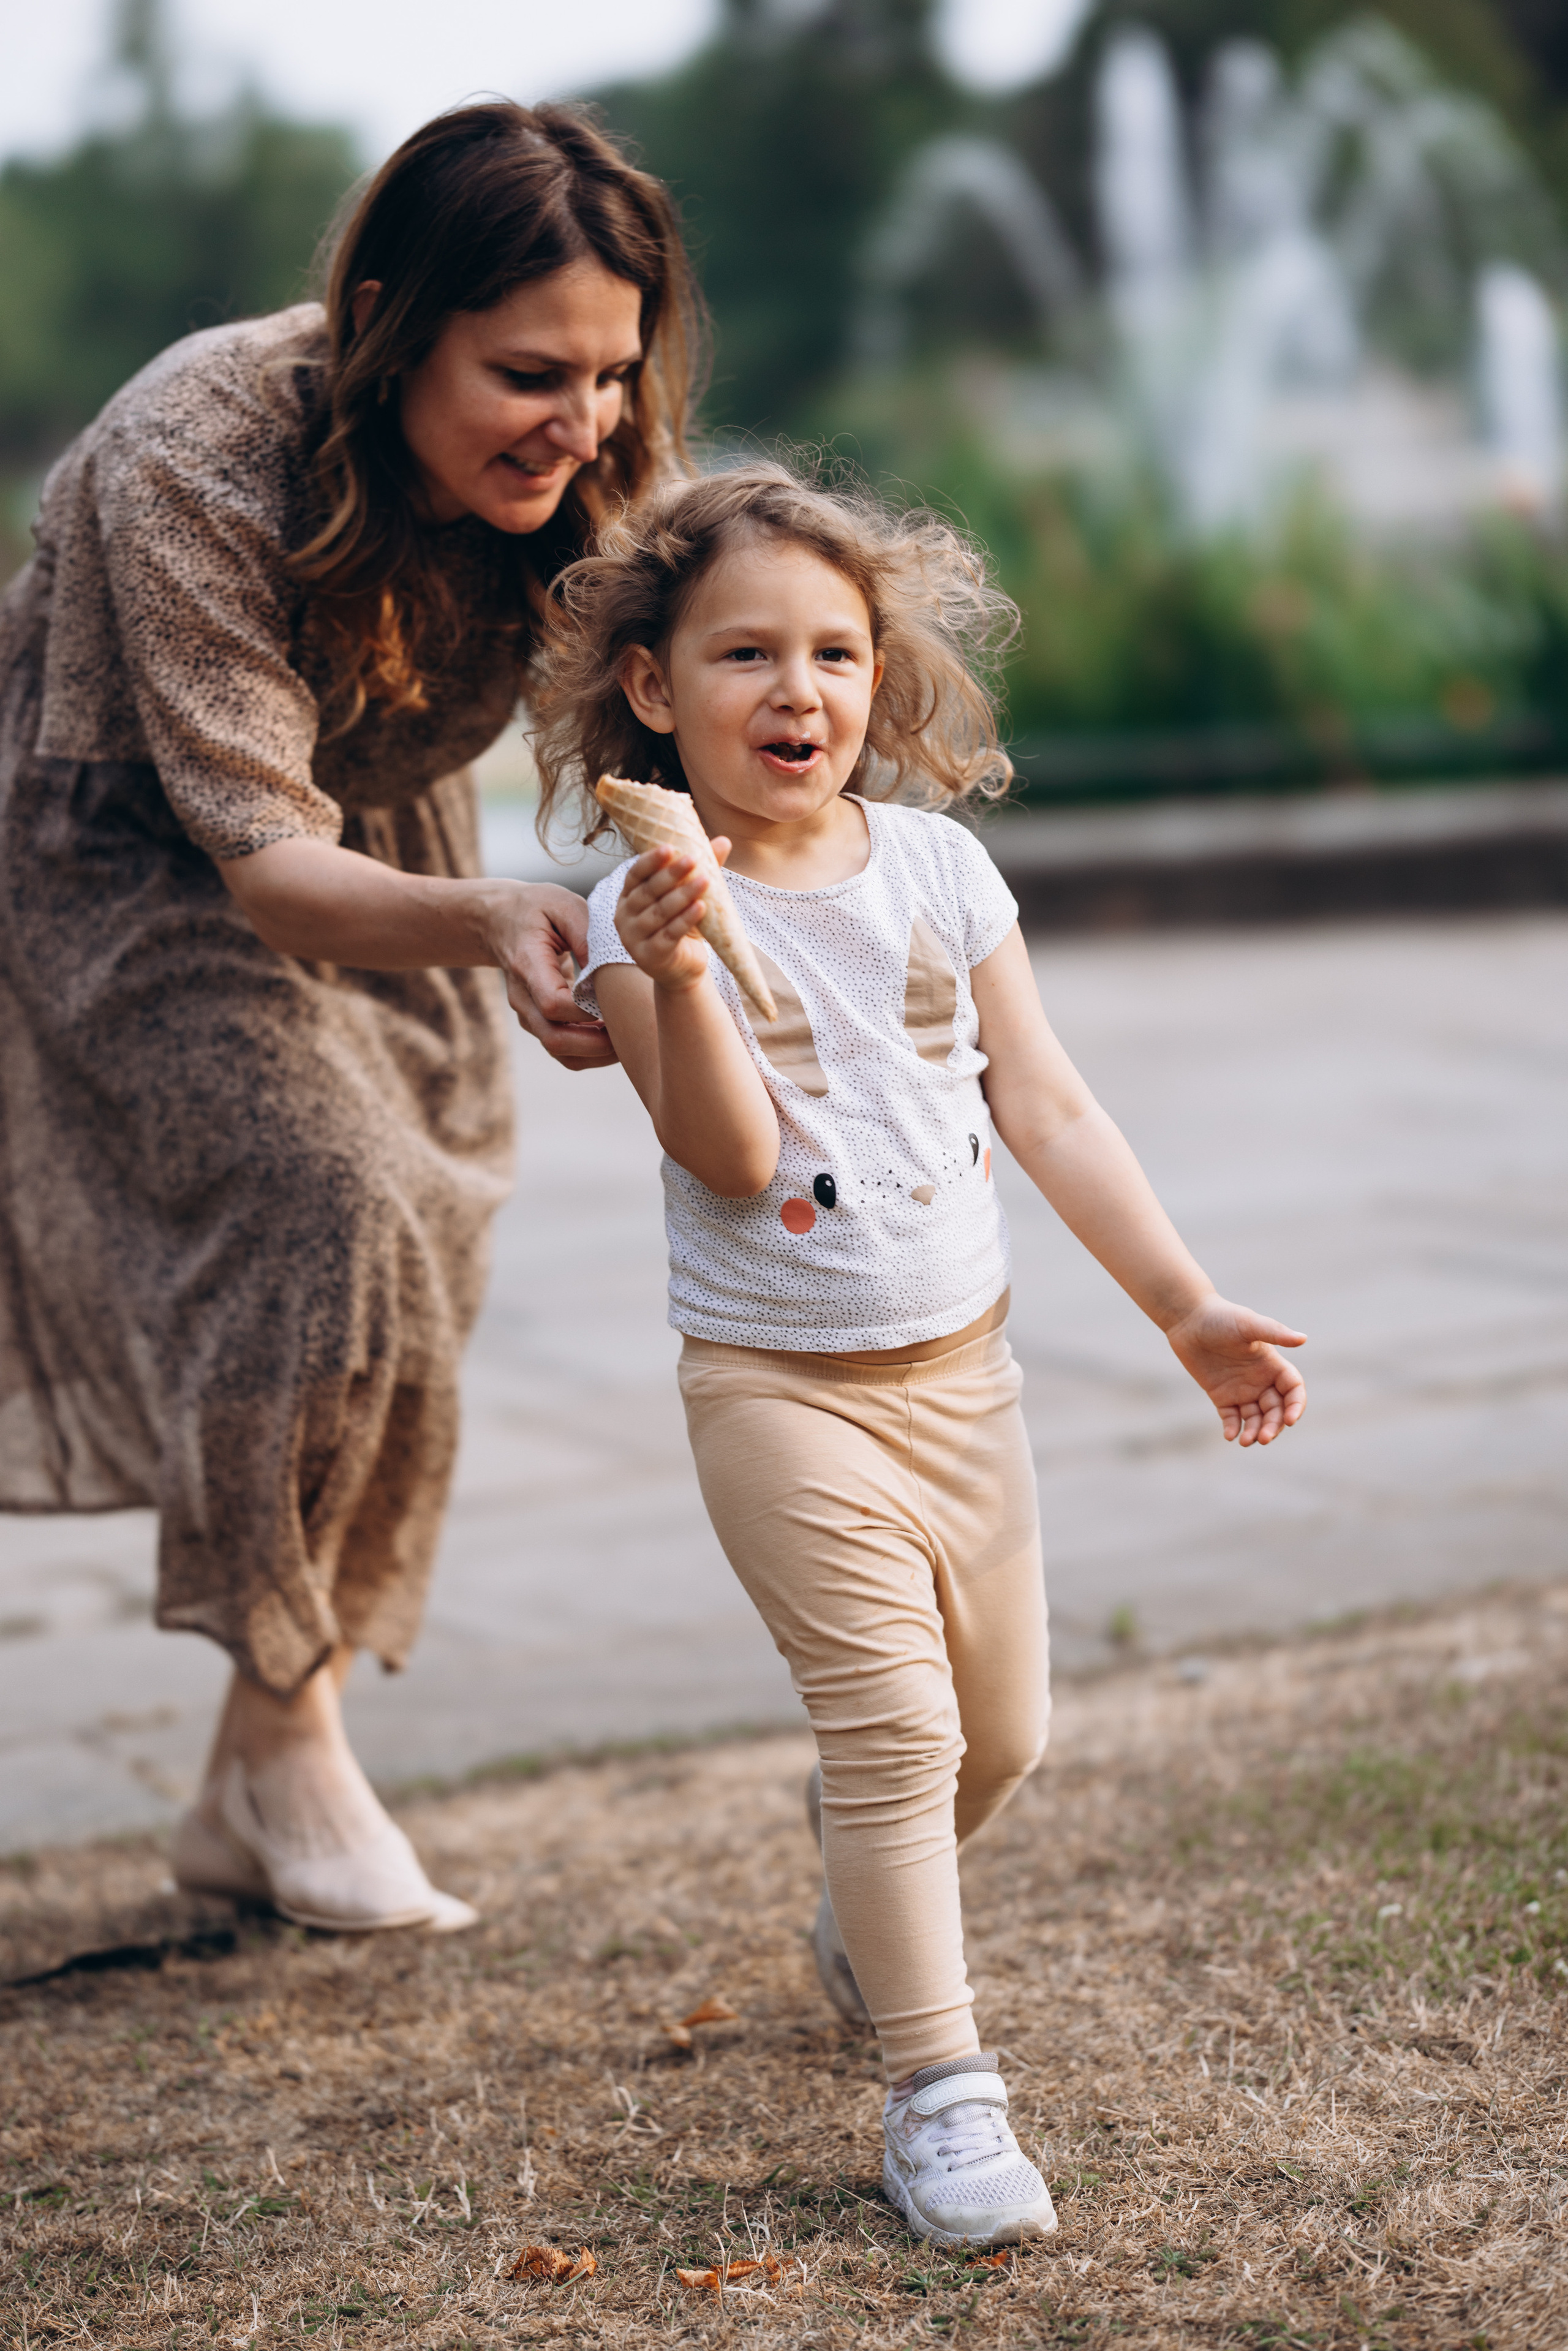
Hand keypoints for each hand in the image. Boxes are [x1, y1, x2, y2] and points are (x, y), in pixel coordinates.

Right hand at [489, 882, 617, 1071]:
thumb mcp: (563, 906)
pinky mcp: (538, 1021)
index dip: (586, 1013)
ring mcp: (527, 1013)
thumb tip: (608, 967)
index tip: (615, 1003)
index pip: (553, 1003)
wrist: (502, 920)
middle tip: (632, 1032)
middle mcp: (522, 997)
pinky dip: (589, 1053)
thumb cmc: (538, 909)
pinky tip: (614, 1038)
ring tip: (627, 1038)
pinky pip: (562, 1050)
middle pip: (555, 1038)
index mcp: (527, 964)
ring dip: (595, 1054)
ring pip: (559, 1051)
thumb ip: (586, 934)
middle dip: (597, 1044)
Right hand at [613, 840, 730, 992]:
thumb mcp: (689, 898)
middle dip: (671, 875)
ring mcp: (633, 938)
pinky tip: (700, 907)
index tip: (669, 847)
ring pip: (659, 913)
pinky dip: (685, 920)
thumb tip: (723, 841)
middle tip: (692, 860)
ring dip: (682, 895)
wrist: (682, 970)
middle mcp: (625, 917)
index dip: (650, 860)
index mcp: (628, 897)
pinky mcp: (649, 956)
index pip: (635, 874)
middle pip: (648, 892)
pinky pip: (669, 935)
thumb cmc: (681, 928)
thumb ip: (700, 870)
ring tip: (705, 881)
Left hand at [1165, 1295, 1305, 1446]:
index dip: (1296, 1406)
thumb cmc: (1222, 1317)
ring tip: (1246, 1441)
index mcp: (1273, 1365)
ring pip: (1255, 1418)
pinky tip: (1230, 1436)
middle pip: (1276, 1410)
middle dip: (1273, 1426)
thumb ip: (1275, 1333)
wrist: (1189, 1319)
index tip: (1290, 1420)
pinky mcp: (1221, 1396)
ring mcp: (1242, 1390)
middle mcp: (1261, 1380)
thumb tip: (1302, 1339)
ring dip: (1254, 1431)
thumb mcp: (1249, 1324)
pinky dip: (1233, 1428)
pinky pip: (1231, 1418)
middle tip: (1263, 1438)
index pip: (1293, 1390)